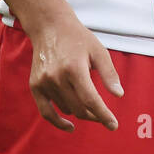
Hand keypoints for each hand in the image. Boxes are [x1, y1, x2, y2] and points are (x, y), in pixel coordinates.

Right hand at [26, 8, 123, 132]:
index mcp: (74, 68)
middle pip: (79, 108)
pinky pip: (46, 112)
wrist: (50, 27)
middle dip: (95, 115)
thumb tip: (118, 95)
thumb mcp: (99, 51)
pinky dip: (58, 122)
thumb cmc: (78, 38)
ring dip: (80, 112)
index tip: (113, 125)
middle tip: (104, 115)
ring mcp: (44, 83)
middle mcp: (57, 77)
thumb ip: (109, 73)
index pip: (90, 99)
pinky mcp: (35, 86)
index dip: (103, 115)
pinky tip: (70, 126)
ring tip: (90, 105)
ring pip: (66, 109)